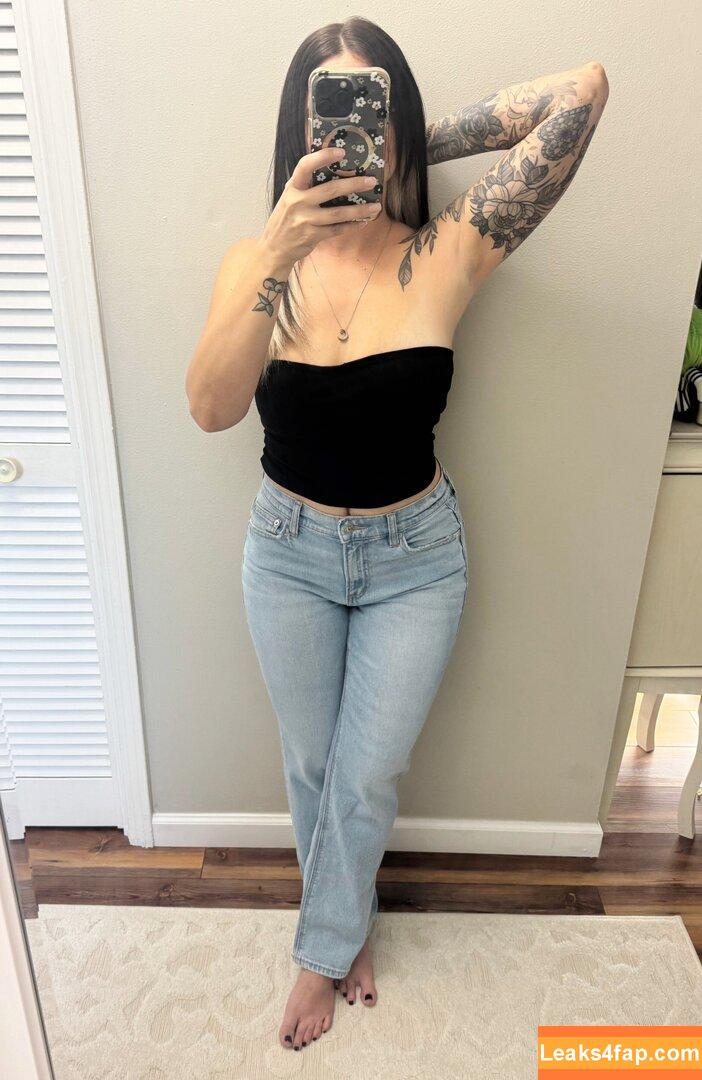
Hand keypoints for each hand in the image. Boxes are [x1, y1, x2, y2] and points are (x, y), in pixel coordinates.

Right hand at [260, 146, 381, 264]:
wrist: (274, 248)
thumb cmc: (286, 219)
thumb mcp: (289, 197)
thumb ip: (304, 186)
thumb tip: (330, 171)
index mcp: (292, 188)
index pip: (305, 166)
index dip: (322, 157)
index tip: (341, 152)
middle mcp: (298, 202)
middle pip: (330, 190)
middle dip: (353, 184)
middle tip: (371, 181)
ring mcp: (305, 220)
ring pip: (337, 213)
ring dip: (359, 210)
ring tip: (375, 207)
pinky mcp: (312, 236)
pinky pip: (337, 229)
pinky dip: (351, 226)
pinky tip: (363, 222)